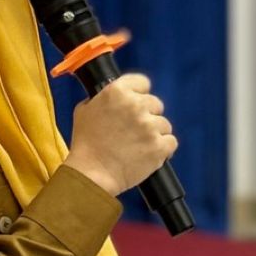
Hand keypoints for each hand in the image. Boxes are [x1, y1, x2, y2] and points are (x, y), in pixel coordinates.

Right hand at [64, 73, 177, 196]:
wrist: (92, 173)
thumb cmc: (86, 143)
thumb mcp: (85, 110)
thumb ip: (102, 98)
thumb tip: (114, 98)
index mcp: (117, 91)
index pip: (143, 82)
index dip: (140, 93)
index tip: (137, 103)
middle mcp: (135, 105)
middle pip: (155, 103)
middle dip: (148, 115)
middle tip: (135, 130)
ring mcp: (149, 126)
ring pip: (164, 124)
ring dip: (155, 133)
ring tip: (140, 145)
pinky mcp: (159, 146)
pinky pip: (171, 142)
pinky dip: (163, 148)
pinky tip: (150, 153)